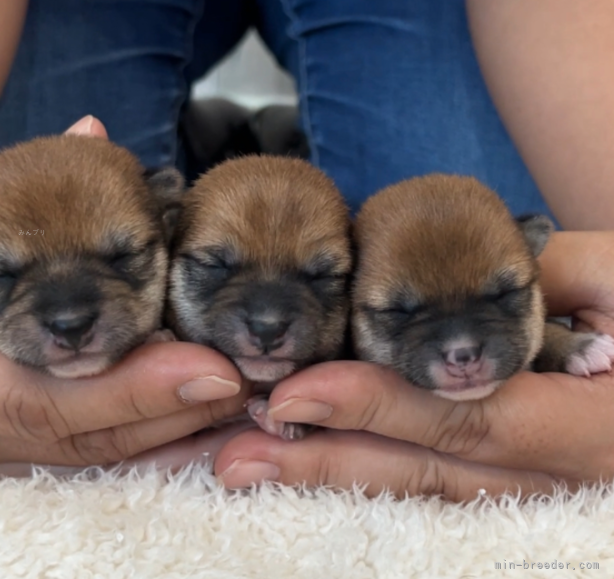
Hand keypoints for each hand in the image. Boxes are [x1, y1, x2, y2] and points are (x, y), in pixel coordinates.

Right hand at [0, 116, 249, 474]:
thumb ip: (9, 179)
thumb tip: (96, 135)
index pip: (41, 400)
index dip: (132, 391)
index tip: (211, 370)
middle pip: (76, 439)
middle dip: (170, 418)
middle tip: (248, 388)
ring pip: (81, 458)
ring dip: (166, 439)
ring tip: (237, 411)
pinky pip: (73, 453)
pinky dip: (136, 440)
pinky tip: (189, 428)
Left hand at [213, 231, 613, 499]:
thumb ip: (541, 278)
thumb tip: (455, 290)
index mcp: (583, 422)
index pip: (458, 417)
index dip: (374, 407)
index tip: (295, 395)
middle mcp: (546, 468)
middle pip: (419, 465)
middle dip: (323, 459)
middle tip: (236, 452)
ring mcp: (522, 484)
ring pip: (413, 484)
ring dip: (326, 474)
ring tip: (248, 463)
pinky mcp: (502, 476)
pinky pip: (425, 479)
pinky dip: (360, 469)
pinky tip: (304, 458)